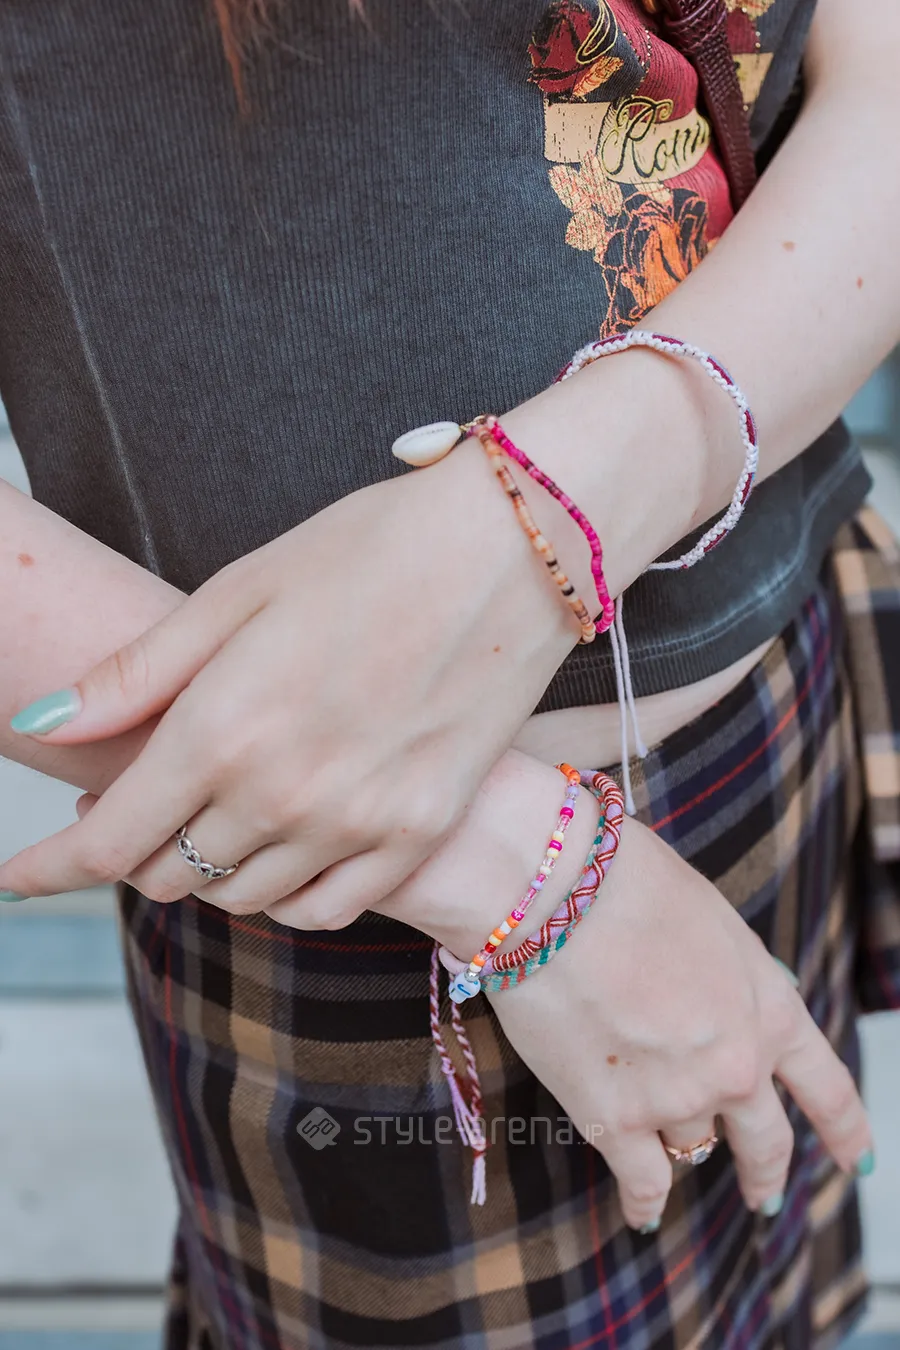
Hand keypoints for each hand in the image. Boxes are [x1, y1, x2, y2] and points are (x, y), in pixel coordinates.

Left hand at [1, 442, 578, 920]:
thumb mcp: (237, 592)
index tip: (15, 876)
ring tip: (211, 815)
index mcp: (223, 726)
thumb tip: (42, 722)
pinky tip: (279, 853)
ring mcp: (357, 823)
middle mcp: (283, 794)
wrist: (512, 552)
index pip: (107, 839)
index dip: (48, 866)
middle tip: (131, 806)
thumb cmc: (369, 551)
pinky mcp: (417, 832)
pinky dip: (282, 896)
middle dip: (130, 851)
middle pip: (168, 874)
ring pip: (241, 898)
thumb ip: (136, 673)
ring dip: (205, 870)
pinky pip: (325, 908)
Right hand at [371, 753, 873, 1229]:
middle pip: (766, 1139)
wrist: (556, 889)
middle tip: (765, 1193)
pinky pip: (642, 1181)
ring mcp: (678, 1097)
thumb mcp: (714, 922)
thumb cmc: (628, 882)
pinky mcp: (614, 1118)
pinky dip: (642, 1202)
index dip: (845, 1129)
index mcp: (769, 1005)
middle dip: (767, 1170)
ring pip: (693, 1148)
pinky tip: (641, 1214)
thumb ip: (732, 979)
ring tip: (664, 1161)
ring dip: (680, 1149)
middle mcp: (737, 1064)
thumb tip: (723, 1007)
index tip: (856, 1159)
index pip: (826, 1085)